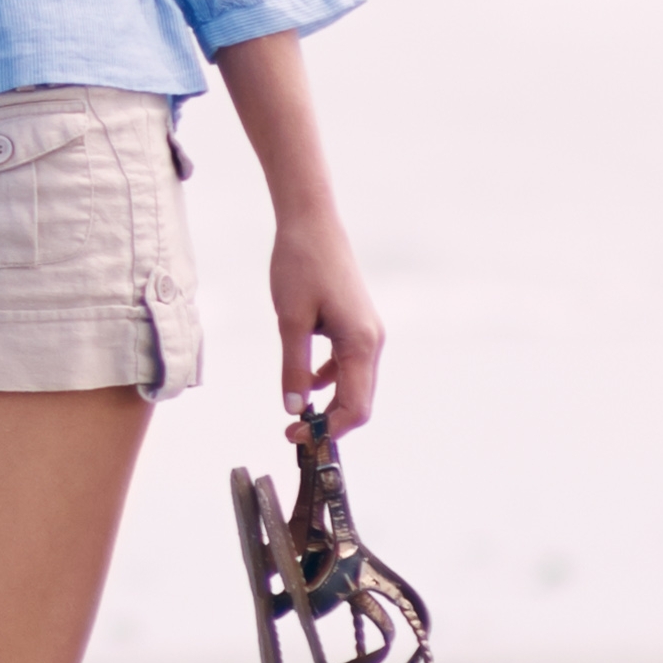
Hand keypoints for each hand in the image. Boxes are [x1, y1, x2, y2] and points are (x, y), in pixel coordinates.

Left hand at [272, 211, 386, 433]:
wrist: (312, 224)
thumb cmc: (301, 266)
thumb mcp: (290, 322)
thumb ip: (294, 368)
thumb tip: (295, 408)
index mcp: (360, 343)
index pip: (355, 407)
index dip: (328, 430)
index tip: (296, 437)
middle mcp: (372, 341)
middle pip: (359, 400)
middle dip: (329, 422)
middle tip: (291, 433)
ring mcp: (367, 332)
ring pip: (354, 383)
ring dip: (329, 403)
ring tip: (295, 414)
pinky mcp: (356, 324)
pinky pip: (348, 364)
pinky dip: (329, 379)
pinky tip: (305, 382)